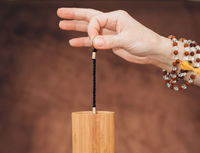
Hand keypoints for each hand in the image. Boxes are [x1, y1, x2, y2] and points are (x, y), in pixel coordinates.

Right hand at [57, 8, 172, 68]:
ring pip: (89, 29)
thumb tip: (94, 43)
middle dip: (74, 15)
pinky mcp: (110, 44)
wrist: (151, 52)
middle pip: (89, 17)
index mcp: (115, 17)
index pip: (95, 19)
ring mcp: (109, 33)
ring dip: (76, 28)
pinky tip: (73, 42)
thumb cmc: (144, 41)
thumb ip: (109, 42)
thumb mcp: (126, 40)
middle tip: (60, 13)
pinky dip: (84, 42)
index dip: (91, 30)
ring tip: (61, 25)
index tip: (95, 41)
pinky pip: (94, 42)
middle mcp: (111, 23)